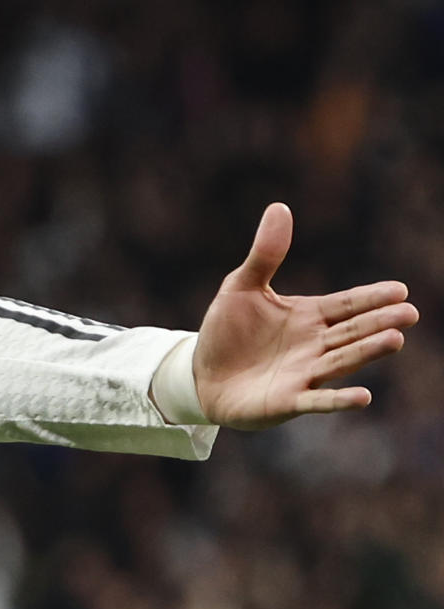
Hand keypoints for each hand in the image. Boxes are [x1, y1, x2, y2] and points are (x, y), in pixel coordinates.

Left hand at [195, 203, 418, 428]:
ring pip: (342, 361)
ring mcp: (305, 374)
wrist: (200, 377)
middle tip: (408, 313)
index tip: (399, 290)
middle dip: (379, 322)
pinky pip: (317, 401)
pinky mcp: (288, 401)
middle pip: (352, 331)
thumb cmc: (227, 332)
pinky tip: (364, 397)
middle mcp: (315, 345)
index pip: (347, 304)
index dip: (371, 297)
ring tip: (395, 341)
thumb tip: (280, 207)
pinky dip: (339, 400)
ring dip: (367, 353)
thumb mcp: (241, 287)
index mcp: (309, 316)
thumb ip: (265, 254)